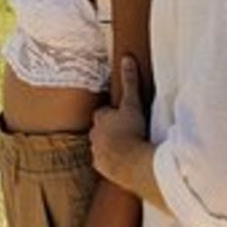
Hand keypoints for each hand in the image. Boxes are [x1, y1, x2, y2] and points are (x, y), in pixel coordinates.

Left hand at [90, 55, 147, 187]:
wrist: (132, 163)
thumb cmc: (132, 131)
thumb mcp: (133, 104)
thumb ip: (130, 82)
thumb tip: (127, 58)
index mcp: (100, 119)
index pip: (104, 114)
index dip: (113, 115)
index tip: (123, 118)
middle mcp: (94, 135)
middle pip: (101, 130)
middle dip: (110, 131)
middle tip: (126, 134)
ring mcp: (96, 152)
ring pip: (101, 147)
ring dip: (111, 147)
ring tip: (127, 150)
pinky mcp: (102, 168)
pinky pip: (105, 164)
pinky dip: (112, 163)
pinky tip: (125, 164)